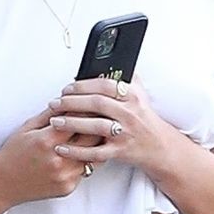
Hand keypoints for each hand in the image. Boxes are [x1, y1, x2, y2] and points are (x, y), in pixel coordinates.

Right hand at [0, 107, 111, 206]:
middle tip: (105, 117)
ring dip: (98, 144)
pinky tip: (87, 152)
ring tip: (102, 134)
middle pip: (92, 137)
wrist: (3, 182)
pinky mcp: (68, 187)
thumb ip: (50, 113)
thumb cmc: (13, 154)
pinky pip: (86, 171)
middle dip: (99, 125)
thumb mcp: (28, 127)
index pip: (79, 119)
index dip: (89, 110)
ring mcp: (64, 175)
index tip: (94, 104)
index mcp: (47, 140)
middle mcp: (58, 158)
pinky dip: (88, 160)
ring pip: (94, 155)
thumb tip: (69, 99)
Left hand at [47, 75, 179, 173]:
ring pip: (95, 126)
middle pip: (97, 104)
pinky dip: (77, 151)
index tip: (66, 88)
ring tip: (54, 121)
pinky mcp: (120, 152)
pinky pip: (95, 152)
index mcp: (132, 97)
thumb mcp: (140, 94)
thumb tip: (111, 61)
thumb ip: (126, 78)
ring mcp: (124, 133)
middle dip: (72, 102)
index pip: (105, 85)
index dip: (83, 85)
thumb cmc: (144, 119)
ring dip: (72, 123)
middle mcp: (129, 114)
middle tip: (55, 103)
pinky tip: (61, 147)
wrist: (159, 146)